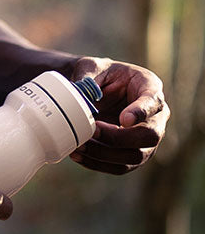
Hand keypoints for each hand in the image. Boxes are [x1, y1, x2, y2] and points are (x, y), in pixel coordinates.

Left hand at [68, 57, 169, 174]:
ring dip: (106, 154)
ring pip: (136, 156)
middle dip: (119, 138)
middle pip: (150, 135)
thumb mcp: (92, 67)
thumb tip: (78, 95)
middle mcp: (155, 116)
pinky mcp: (133, 154)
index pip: (153, 102)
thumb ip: (87, 77)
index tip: (123, 119)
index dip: (141, 112)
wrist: (96, 88)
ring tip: (80, 145)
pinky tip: (78, 155)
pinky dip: (99, 164)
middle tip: (93, 130)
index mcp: (149, 87)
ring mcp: (146, 139)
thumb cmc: (99, 74)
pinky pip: (121, 166)